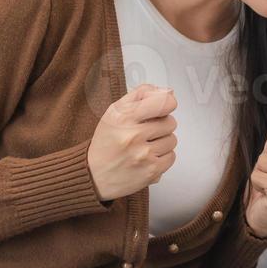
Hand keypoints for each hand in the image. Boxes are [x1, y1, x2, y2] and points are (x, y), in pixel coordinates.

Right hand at [87, 83, 176, 202]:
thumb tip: (169, 92)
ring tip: (144, 146)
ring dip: (162, 142)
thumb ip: (141, 95)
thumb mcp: (115, 112)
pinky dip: (162, 158)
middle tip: (145, 132)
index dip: (167, 104)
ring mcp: (143, 155)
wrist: (93, 175)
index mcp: (123, 117)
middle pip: (170, 122)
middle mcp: (133, 135)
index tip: (162, 108)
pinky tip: (146, 158)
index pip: (163, 102)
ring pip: (172, 140)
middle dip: (160, 126)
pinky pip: (171, 156)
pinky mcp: (151, 171)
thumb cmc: (106, 143)